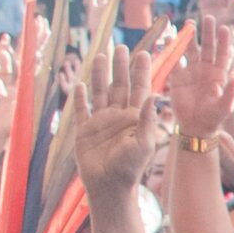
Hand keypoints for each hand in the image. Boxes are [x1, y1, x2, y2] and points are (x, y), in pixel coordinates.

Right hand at [69, 44, 160, 198]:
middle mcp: (119, 116)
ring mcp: (101, 122)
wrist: (109, 187)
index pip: (140, 89)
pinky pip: (81, 110)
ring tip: (100, 55)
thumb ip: (147, 120)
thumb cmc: (130, 168)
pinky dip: (79, 98)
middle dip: (120, 66)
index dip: (141, 71)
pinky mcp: (85, 131)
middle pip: (119, 85)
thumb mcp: (143, 144)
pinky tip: (79, 84)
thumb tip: (154, 95)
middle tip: (120, 45)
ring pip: (100, 92)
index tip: (143, 53)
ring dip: (99, 74)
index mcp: (135, 118)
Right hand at [166, 15, 233, 136]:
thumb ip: (231, 91)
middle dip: (208, 33)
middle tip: (209, 18)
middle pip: (207, 47)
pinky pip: (174, 60)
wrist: (195, 126)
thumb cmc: (214, 117)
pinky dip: (171, 50)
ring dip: (190, 37)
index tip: (225, 28)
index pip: (223, 54)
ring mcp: (191, 71)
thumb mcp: (225, 106)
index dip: (224, 42)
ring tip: (189, 23)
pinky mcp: (177, 76)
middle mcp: (206, 69)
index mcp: (220, 74)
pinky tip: (169, 38)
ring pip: (191, 50)